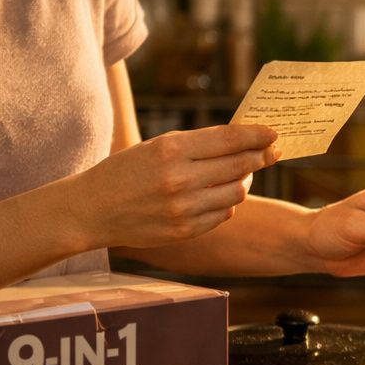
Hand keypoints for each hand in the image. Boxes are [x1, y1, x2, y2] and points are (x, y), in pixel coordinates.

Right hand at [71, 125, 277, 249]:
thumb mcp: (155, 147)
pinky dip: (227, 204)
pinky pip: (224, 215)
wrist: (91, 211)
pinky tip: (219, 196)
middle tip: (271, 152)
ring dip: (244, 181)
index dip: (257, 135)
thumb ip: (196, 145)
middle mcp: (179, 180)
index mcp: (171, 150)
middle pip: (240, 165)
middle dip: (260, 157)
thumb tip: (242, 139)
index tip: (273, 133)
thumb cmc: (125, 171)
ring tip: (240, 173)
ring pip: (237, 192)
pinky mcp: (185, 231)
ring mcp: (183, 209)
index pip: (229, 139)